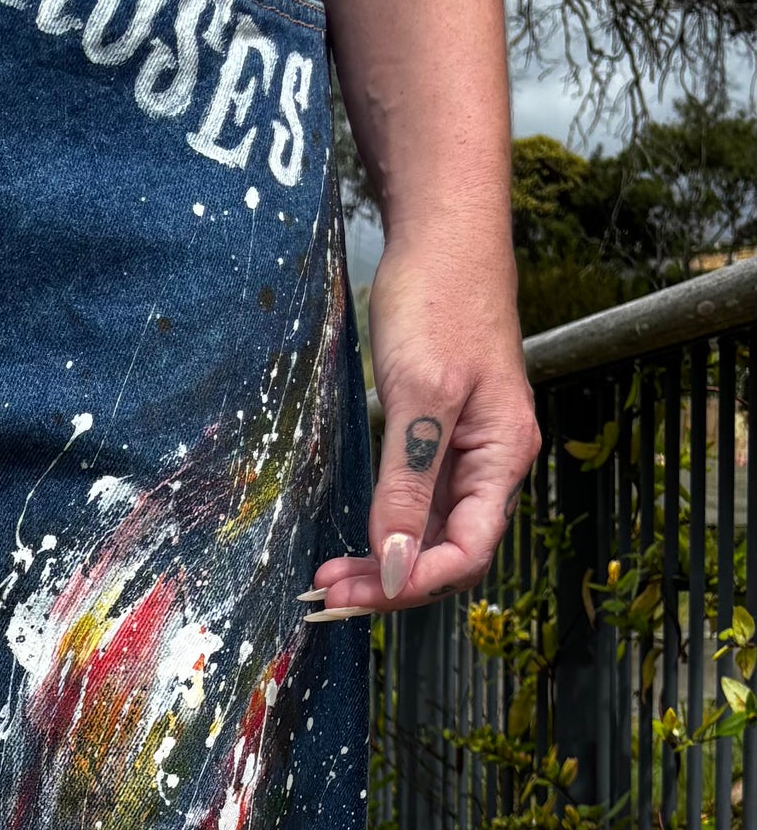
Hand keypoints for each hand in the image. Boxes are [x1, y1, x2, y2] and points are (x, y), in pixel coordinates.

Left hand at [309, 229, 539, 613]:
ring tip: (328, 576)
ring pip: (429, 533)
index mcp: (503, 456)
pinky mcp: (438, 438)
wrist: (443, 235)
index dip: (415, 582)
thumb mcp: (420, 395)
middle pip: (447, 552)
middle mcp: (492, 464)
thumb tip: (395, 563)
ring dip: (383, 562)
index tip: (358, 592)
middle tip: (327, 594)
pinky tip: (352, 541)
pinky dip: (384, 528)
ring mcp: (466, 453)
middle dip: (391, 582)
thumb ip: (407, 484)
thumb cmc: (441, 300)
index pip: (468, 552)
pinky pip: (417, 504)